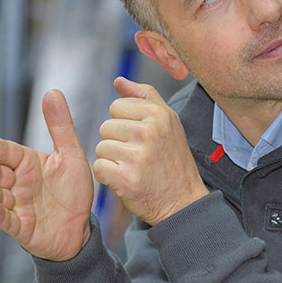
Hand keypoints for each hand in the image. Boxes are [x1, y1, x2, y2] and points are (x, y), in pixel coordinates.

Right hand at [0, 89, 92, 260]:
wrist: (81, 228)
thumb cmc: (73, 192)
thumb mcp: (71, 155)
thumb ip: (60, 126)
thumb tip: (52, 92)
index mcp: (28, 164)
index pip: (6, 152)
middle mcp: (18, 184)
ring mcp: (17, 206)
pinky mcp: (21, 228)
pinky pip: (7, 220)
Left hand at [92, 77, 209, 224]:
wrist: (182, 201)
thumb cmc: (173, 160)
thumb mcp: (168, 122)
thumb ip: (143, 96)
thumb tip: (119, 81)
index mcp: (159, 114)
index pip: (117, 106)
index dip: (124, 123)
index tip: (140, 138)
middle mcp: (149, 131)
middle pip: (106, 126)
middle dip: (116, 142)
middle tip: (137, 156)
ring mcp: (137, 155)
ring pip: (101, 147)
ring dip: (112, 160)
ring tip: (132, 167)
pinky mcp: (126, 178)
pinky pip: (99, 167)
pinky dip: (107, 176)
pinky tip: (125, 179)